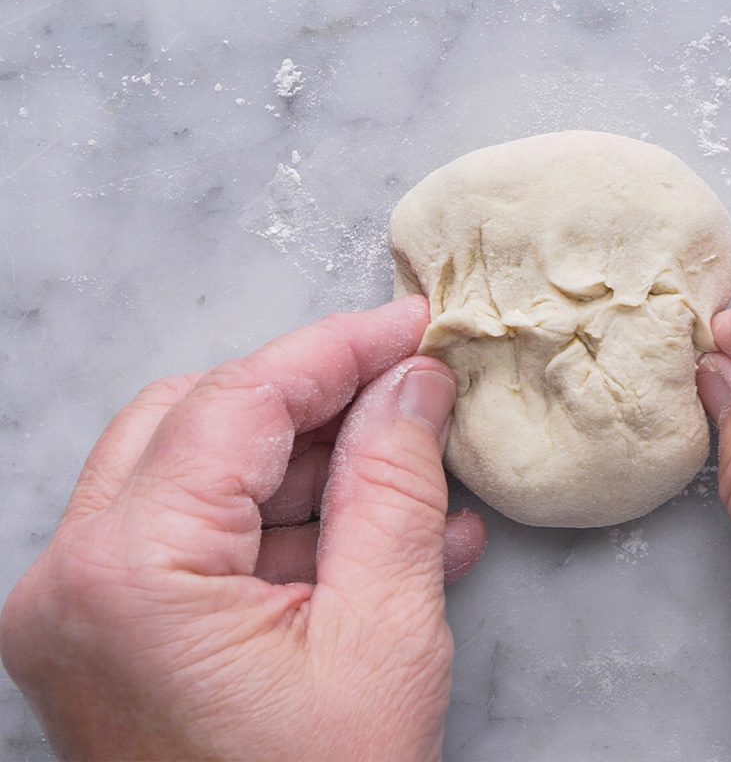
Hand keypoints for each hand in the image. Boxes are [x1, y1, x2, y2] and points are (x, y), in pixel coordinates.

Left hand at [0, 296, 485, 760]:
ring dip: (310, 473)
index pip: (237, 403)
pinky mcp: (108, 640)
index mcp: (127, 574)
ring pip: (196, 478)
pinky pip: (197, 546)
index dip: (337, 350)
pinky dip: (285, 533)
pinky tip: (385, 542)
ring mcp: (77, 613)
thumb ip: (394, 486)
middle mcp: (71, 581)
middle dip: (315, 406)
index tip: (412, 326)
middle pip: (198, 423)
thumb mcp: (385, 633)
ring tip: (423, 485)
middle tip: (410, 397)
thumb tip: (412, 383)